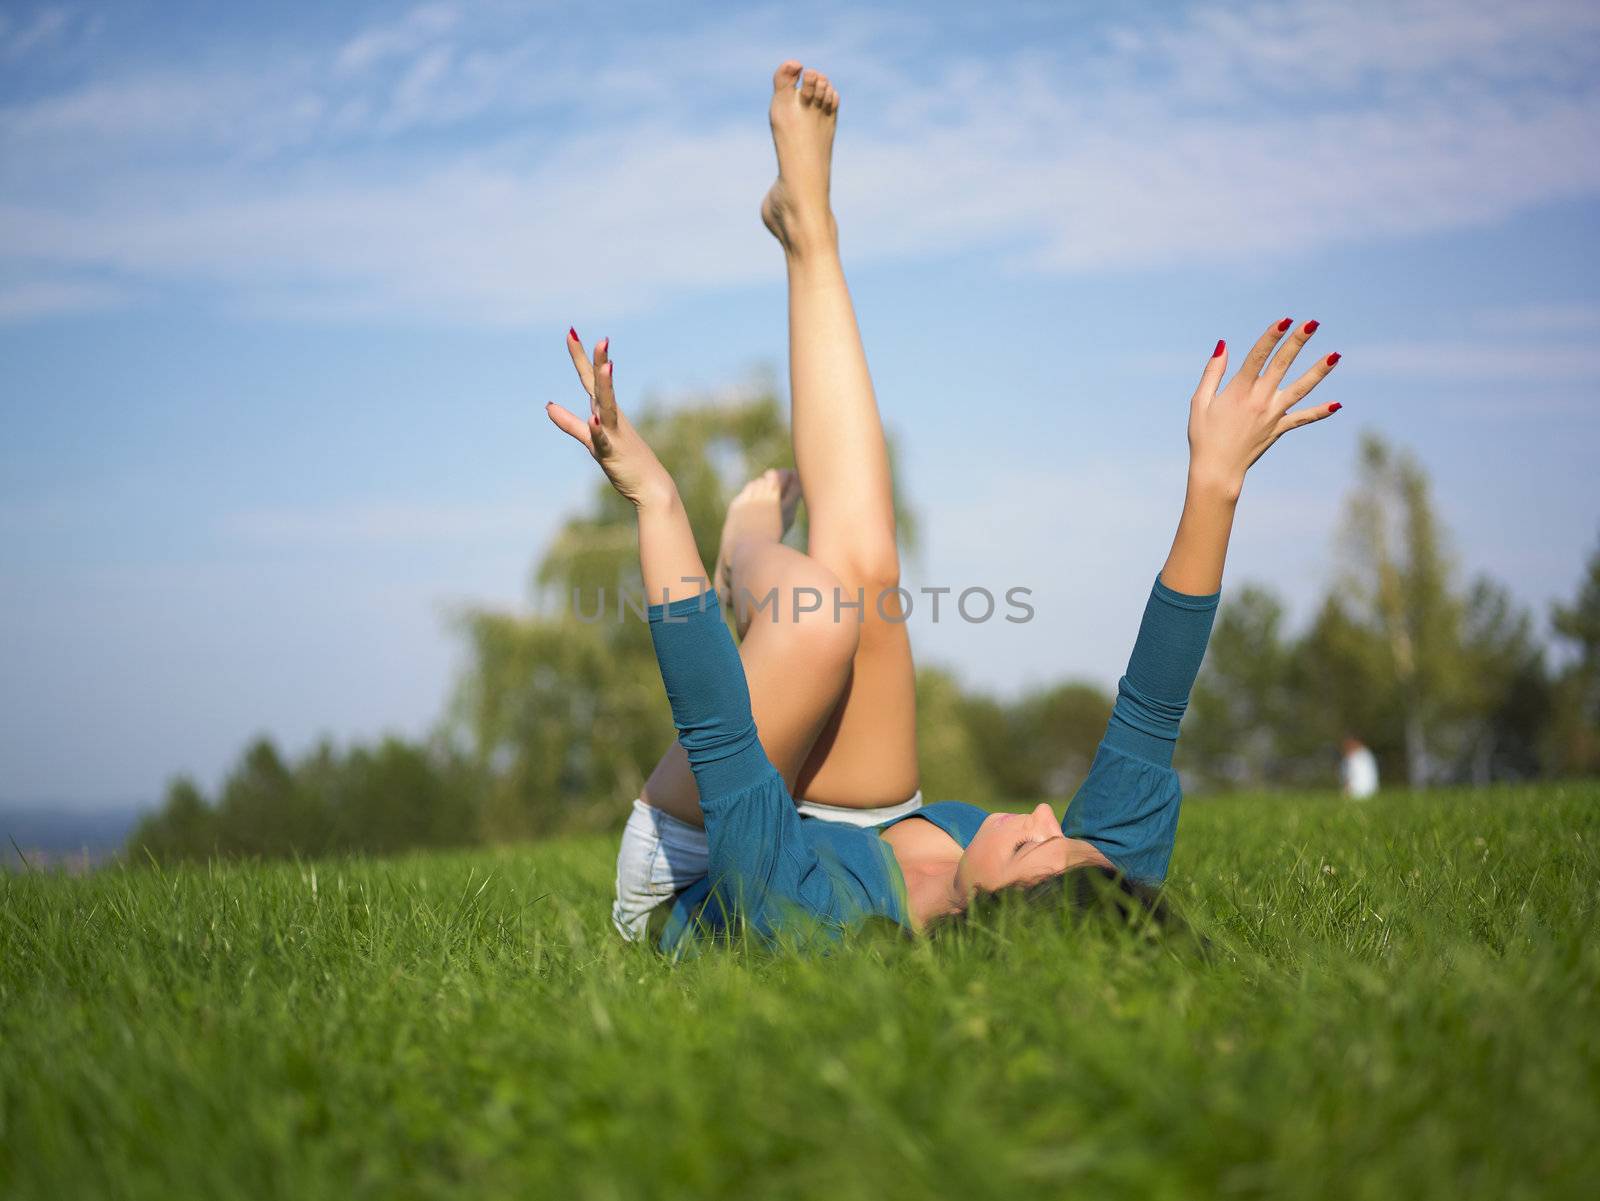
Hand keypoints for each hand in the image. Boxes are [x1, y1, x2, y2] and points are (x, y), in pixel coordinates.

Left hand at [546, 330, 675, 508]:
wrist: (651, 487)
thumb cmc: (624, 460)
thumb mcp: (591, 440)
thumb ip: (569, 423)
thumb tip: (548, 405)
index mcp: (606, 411)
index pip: (590, 379)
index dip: (581, 357)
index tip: (571, 332)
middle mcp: (611, 417)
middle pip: (601, 385)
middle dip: (599, 362)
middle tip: (601, 339)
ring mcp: (614, 434)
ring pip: (608, 407)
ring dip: (607, 387)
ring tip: (606, 366)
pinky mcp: (613, 454)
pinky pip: (603, 441)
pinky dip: (597, 430)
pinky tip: (593, 420)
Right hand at [1186, 318, 1341, 495]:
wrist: (1217, 471)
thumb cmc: (1203, 436)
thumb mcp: (1199, 402)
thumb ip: (1212, 373)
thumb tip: (1223, 345)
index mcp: (1238, 392)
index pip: (1257, 357)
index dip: (1271, 337)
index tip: (1284, 320)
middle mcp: (1259, 400)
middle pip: (1282, 365)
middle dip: (1297, 342)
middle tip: (1313, 323)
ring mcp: (1272, 415)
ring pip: (1300, 388)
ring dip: (1318, 371)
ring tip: (1336, 355)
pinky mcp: (1279, 428)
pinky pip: (1302, 418)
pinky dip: (1319, 412)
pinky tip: (1337, 404)